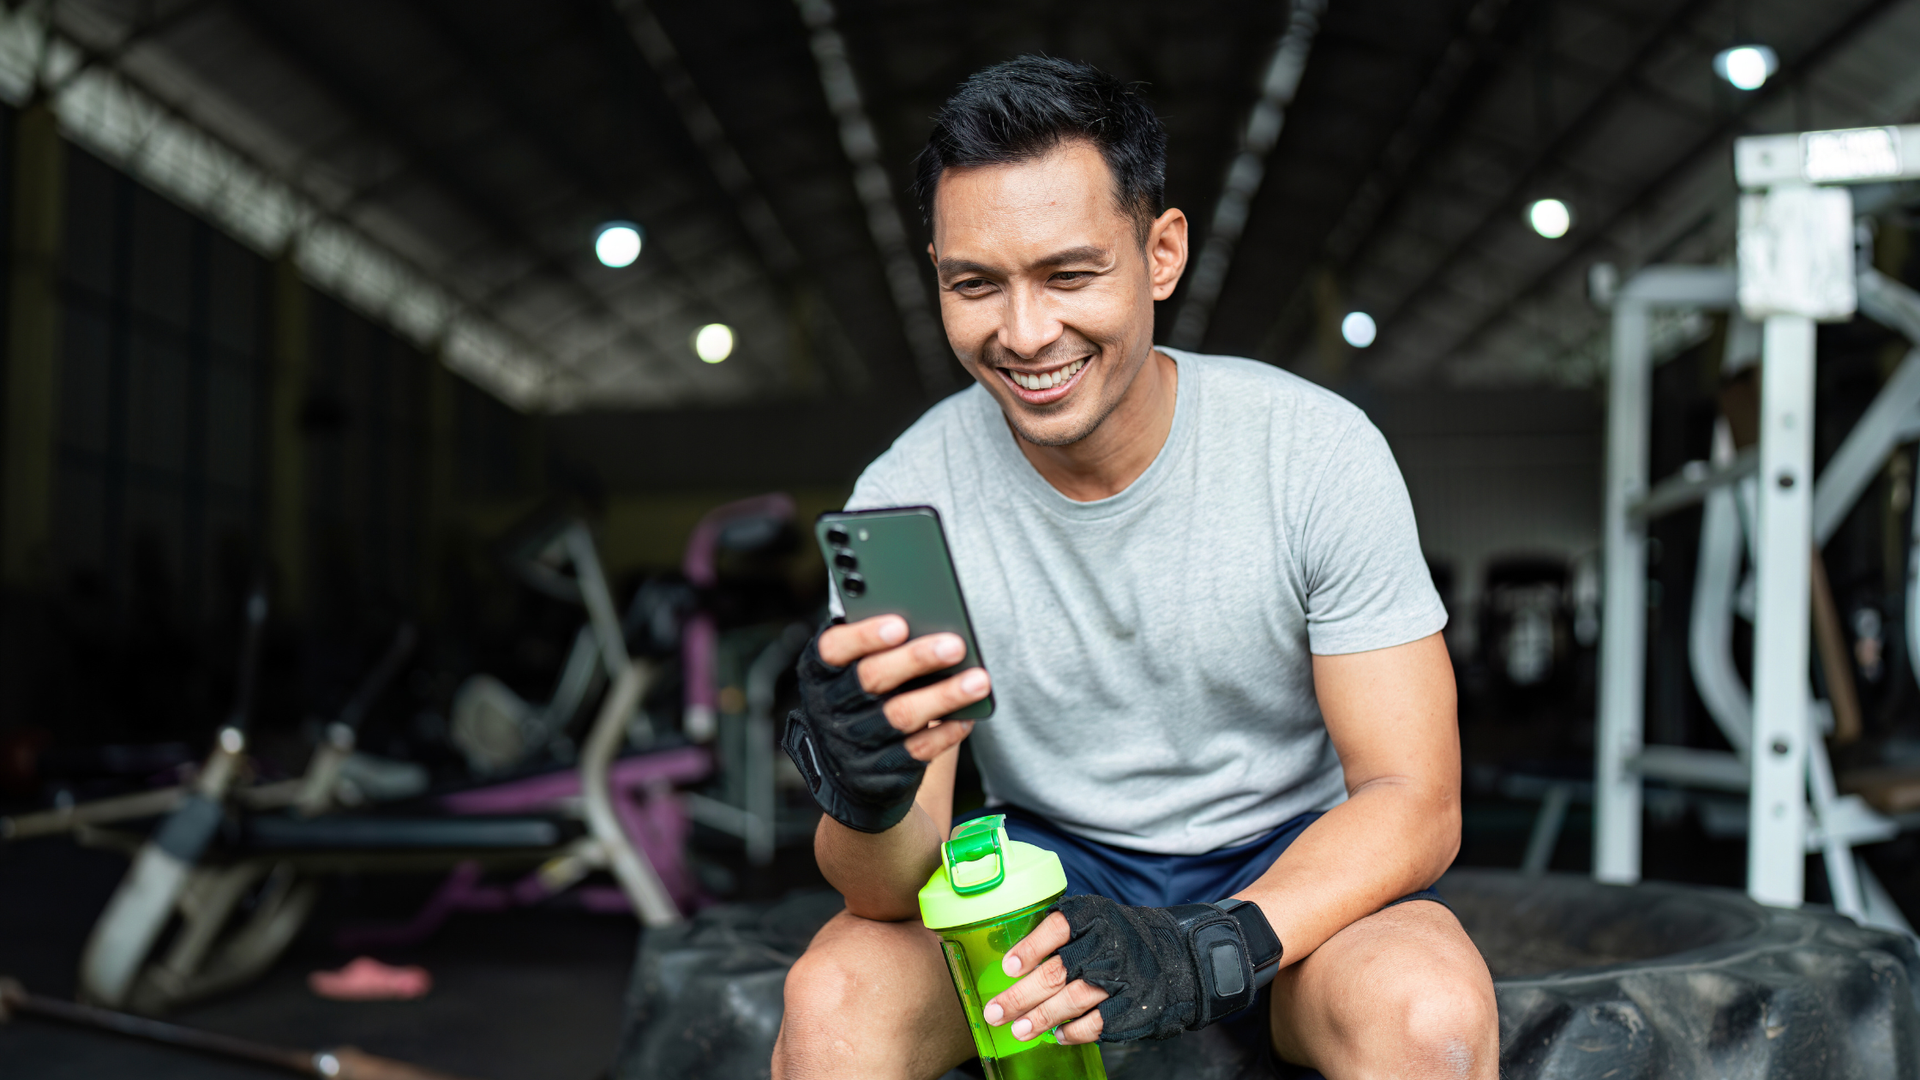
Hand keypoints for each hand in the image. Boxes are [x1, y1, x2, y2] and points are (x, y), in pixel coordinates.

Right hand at [780, 615, 989, 832]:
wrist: (848, 768)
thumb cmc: (860, 696)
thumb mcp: (852, 669)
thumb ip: (875, 645)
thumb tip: (926, 617)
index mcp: (818, 672)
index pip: (833, 649)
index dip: (864, 636)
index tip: (900, 623)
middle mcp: (828, 708)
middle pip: (871, 679)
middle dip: (916, 659)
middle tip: (956, 645)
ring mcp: (851, 745)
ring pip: (900, 716)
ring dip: (943, 696)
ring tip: (979, 680)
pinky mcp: (878, 772)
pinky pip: (917, 750)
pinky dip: (945, 732)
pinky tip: (968, 716)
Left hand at [984, 896, 1272, 1043]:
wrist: (1184, 958)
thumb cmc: (1125, 938)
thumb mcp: (1098, 920)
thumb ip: (1061, 933)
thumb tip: (1013, 962)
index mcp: (1095, 916)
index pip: (1057, 928)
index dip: (1030, 948)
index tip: (1008, 966)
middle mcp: (1108, 944)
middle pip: (1056, 972)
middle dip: (1020, 995)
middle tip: (995, 1011)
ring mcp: (1122, 977)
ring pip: (1071, 1001)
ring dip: (1040, 1018)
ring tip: (1018, 1029)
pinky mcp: (1133, 1007)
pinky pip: (1095, 1024)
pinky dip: (1072, 1032)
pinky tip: (1057, 1035)